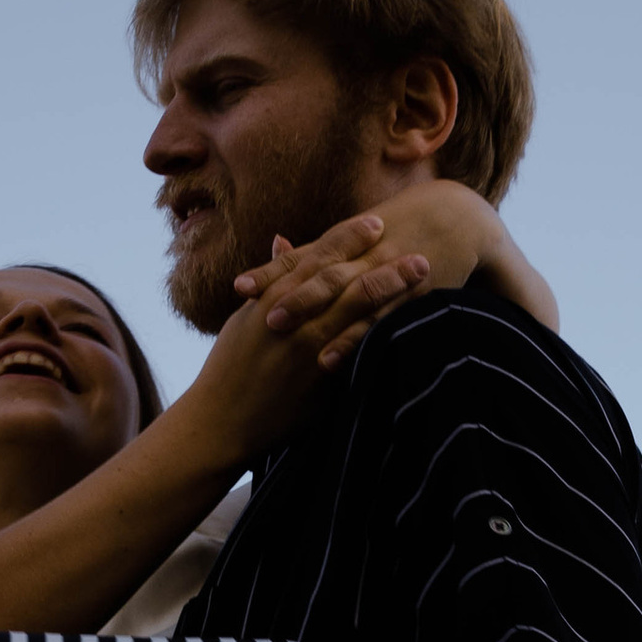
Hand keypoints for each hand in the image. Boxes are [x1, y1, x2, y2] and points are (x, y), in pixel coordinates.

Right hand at [193, 226, 425, 464]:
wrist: (218, 419)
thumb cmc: (228, 367)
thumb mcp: (246, 315)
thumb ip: (271, 278)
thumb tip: (283, 240)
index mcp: (273, 296)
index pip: (316, 257)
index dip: (347, 238)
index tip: (375, 223)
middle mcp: (293, 316)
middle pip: (345, 278)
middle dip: (381, 261)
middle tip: (418, 248)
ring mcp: (307, 346)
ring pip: (357, 308)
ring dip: (392, 288)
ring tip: (422, 273)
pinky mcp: (318, 378)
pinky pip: (357, 349)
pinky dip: (383, 332)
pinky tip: (412, 324)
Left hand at [260, 182, 557, 366]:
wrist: (461, 217)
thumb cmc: (409, 229)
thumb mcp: (367, 234)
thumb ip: (328, 248)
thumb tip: (281, 248)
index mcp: (350, 243)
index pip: (303, 258)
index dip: (271, 272)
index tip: (240, 288)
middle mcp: (363, 254)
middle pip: (316, 274)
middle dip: (284, 292)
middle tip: (252, 312)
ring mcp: (386, 272)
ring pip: (341, 292)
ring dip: (309, 309)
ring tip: (277, 329)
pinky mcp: (411, 294)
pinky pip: (377, 319)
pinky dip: (353, 338)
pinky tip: (330, 358)